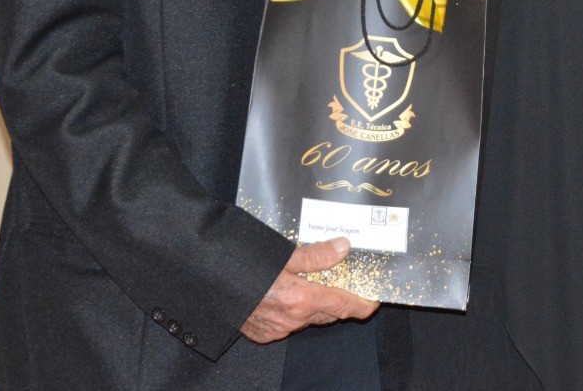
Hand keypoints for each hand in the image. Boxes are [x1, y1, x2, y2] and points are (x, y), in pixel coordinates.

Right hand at [240, 237, 378, 343]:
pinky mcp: (262, 334)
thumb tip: (343, 248)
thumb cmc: (244, 262)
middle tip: (344, 283)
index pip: (344, 306)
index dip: (362, 304)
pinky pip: (287, 324)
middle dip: (338, 300)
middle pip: (328, 313)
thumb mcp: (283, 253)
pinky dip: (293, 312)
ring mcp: (277, 330)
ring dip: (315, 305)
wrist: (209, 277)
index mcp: (302, 299)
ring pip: (308, 319)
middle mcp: (293, 320)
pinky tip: (286, 296)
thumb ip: (316, 255)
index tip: (373, 301)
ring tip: (313, 285)